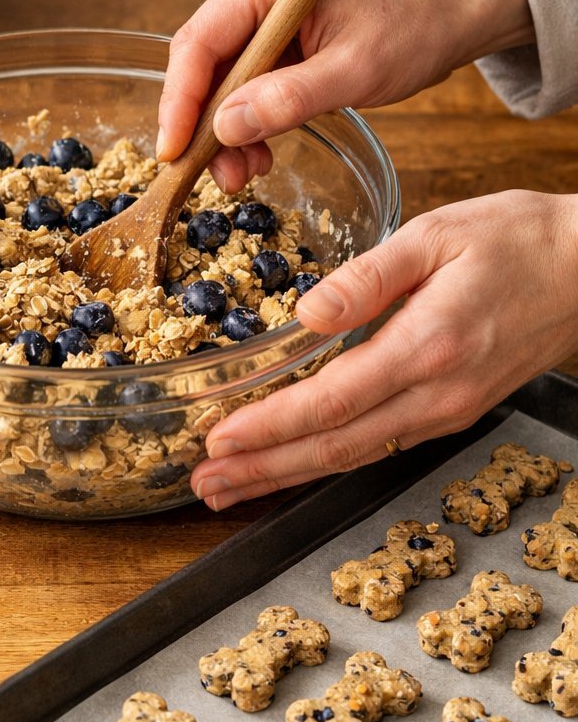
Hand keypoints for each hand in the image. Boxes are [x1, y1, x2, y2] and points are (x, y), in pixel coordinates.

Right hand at [157, 0, 532, 194]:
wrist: (446, 16)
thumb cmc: (411, 29)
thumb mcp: (354, 71)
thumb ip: (288, 99)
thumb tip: (225, 128)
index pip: (199, 42)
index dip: (180, 101)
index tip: (174, 152)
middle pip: (201, 64)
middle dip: (203, 125)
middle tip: (215, 176)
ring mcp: (260, 16)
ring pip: (218, 82)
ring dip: (224, 133)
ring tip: (244, 175)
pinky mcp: (271, 41)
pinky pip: (242, 87)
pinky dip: (246, 125)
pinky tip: (259, 155)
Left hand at [192, 191, 577, 510]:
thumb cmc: (517, 240)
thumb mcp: (437, 234)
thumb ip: (367, 276)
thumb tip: (306, 312)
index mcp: (428, 345)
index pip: (333, 401)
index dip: (271, 426)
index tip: (219, 439)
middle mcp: (438, 393)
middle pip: (336, 446)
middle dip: (264, 470)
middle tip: (205, 485)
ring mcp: (449, 409)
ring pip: (355, 455)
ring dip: (288, 474)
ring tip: (231, 487)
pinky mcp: (454, 410)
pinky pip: (379, 445)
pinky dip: (327, 460)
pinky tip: (293, 464)